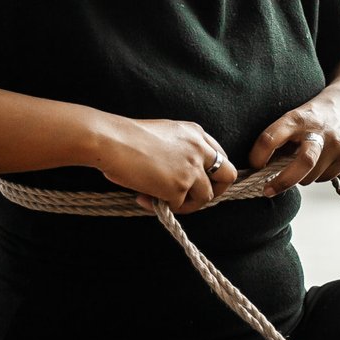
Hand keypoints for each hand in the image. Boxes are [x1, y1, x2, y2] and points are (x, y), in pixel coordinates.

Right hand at [93, 118, 237, 212]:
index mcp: (196, 133)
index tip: (198, 181)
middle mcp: (200, 150)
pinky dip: (161, 206)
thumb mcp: (165, 134)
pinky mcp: (179, 186)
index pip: (220, 156)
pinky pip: (179, 205)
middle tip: (194, 198)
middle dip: (216, 191)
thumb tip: (182, 174)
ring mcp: (192, 169)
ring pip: (205, 197)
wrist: (111, 141)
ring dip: (186, 204)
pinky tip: (143, 198)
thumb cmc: (126, 137)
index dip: (212, 173)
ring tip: (160, 200)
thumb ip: (180, 149)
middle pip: (228, 176)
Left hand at [249, 91, 339, 195]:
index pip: (271, 139)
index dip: (258, 156)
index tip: (255, 166)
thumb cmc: (311, 117)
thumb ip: (280, 140)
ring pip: (310, 177)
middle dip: (283, 181)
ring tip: (300, 164)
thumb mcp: (293, 119)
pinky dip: (315, 175)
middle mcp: (319, 131)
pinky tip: (318, 162)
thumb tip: (261, 170)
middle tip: (267, 190)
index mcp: (297, 119)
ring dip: (300, 177)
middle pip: (303, 163)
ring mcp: (336, 144)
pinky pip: (324, 178)